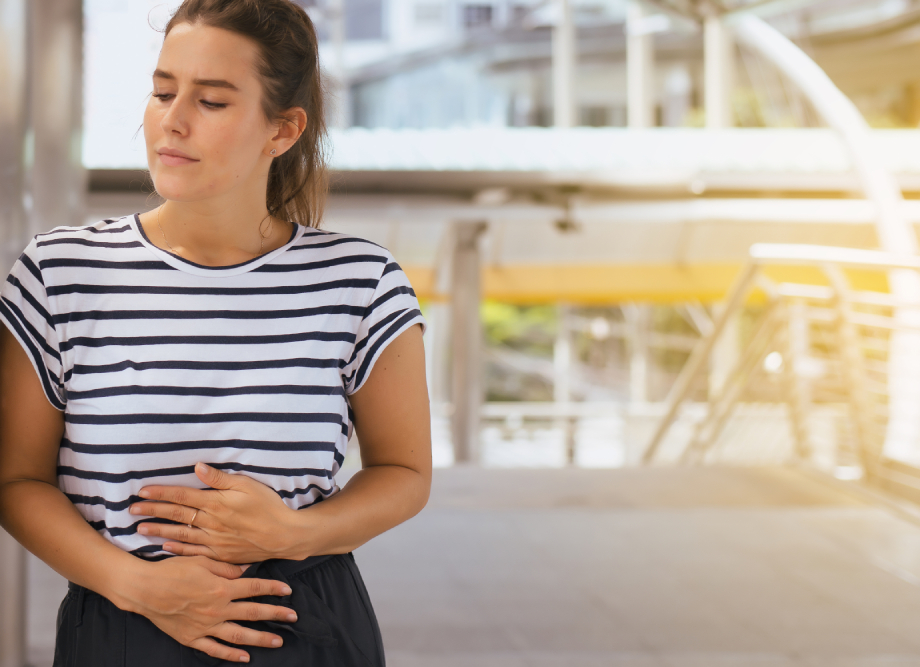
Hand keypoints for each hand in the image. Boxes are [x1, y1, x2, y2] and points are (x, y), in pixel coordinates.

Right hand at [120, 555, 295, 662]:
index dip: (273, 589)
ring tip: (277, 640)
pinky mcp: (191, 638)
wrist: (144, 589)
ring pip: (239, 635)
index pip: (254, 588)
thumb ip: (227, 567)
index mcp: (221, 588)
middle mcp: (217, 609)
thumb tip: (247, 569)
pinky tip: (245, 658)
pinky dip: (230, 655)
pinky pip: (214, 649)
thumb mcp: (202, 561)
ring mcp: (205, 626)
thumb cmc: (172, 570)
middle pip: (253, 613)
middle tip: (293, 617)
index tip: (288, 590)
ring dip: (260, 638)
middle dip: (276, 614)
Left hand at [129, 462, 303, 562]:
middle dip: (152, 511)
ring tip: (139, 529)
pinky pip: (193, 552)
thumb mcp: (247, 485)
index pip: (182, 495)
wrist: (284, 536)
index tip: (142, 491)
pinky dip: (178, 549)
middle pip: (176, 515)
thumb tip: (198, 466)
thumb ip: (220, 478)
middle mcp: (211, 523)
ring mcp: (214, 541)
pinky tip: (165, 547)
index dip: (161, 492)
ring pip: (180, 535)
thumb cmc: (268, 506)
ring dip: (158, 531)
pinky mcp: (220, 554)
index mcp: (216, 503)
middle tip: (131, 510)